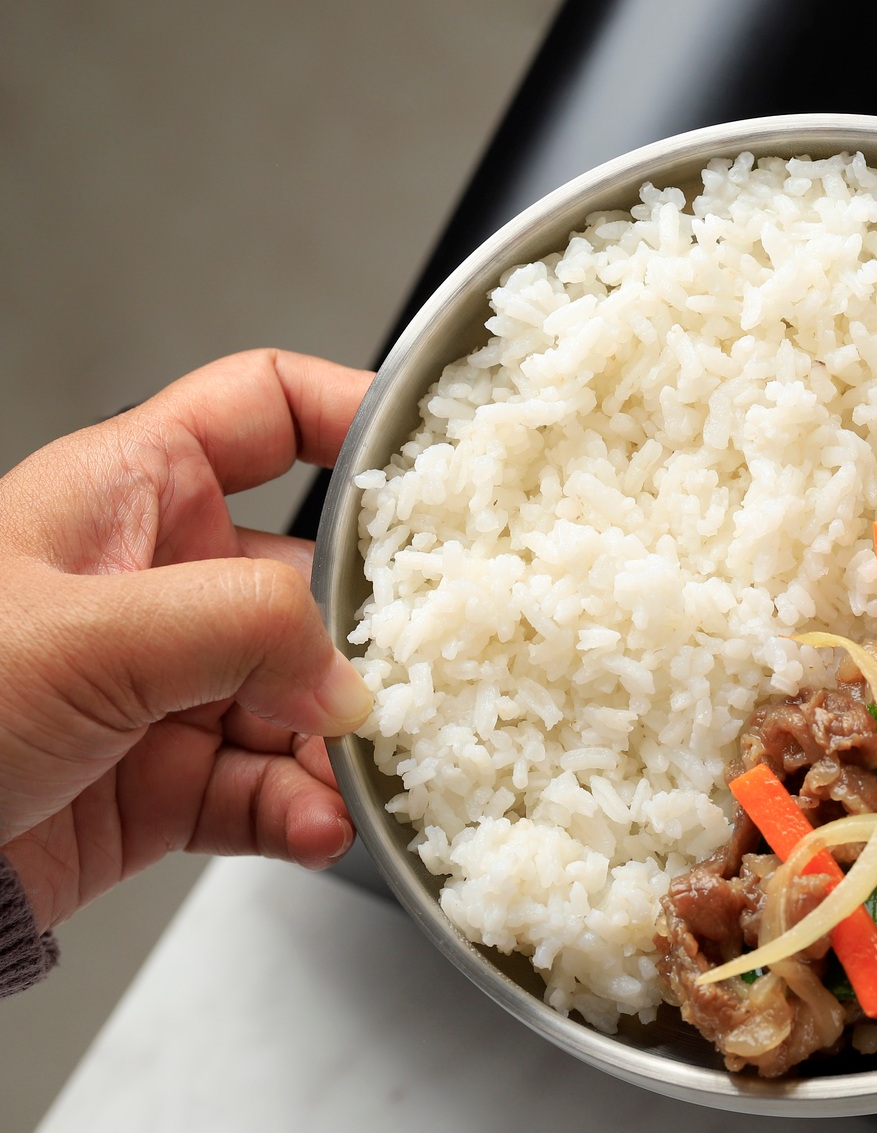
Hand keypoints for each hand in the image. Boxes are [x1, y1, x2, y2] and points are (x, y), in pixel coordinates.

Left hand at [0, 350, 374, 930]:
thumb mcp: (85, 635)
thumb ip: (242, 629)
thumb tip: (348, 679)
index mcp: (126, 493)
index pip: (266, 409)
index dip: (354, 412)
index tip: (438, 457)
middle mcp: (152, 579)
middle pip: (310, 575)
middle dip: (369, 630)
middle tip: (420, 666)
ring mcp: (160, 684)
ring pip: (300, 693)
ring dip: (341, 739)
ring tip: (363, 771)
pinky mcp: (157, 783)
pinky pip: (266, 785)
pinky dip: (303, 807)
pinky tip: (316, 821)